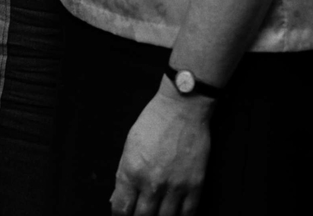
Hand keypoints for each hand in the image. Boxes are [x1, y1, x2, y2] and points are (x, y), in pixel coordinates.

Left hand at [110, 84, 211, 215]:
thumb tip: (117, 200)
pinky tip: (173, 213)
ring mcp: (175, 187)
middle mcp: (152, 183)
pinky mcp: (195, 187)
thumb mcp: (129, 144)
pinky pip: (187, 215)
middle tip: (138, 213)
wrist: (182, 109)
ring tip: (155, 213)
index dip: (120, 215)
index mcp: (132, 171)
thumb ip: (123, 175)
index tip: (122, 214)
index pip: (121, 208)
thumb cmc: (153, 122)